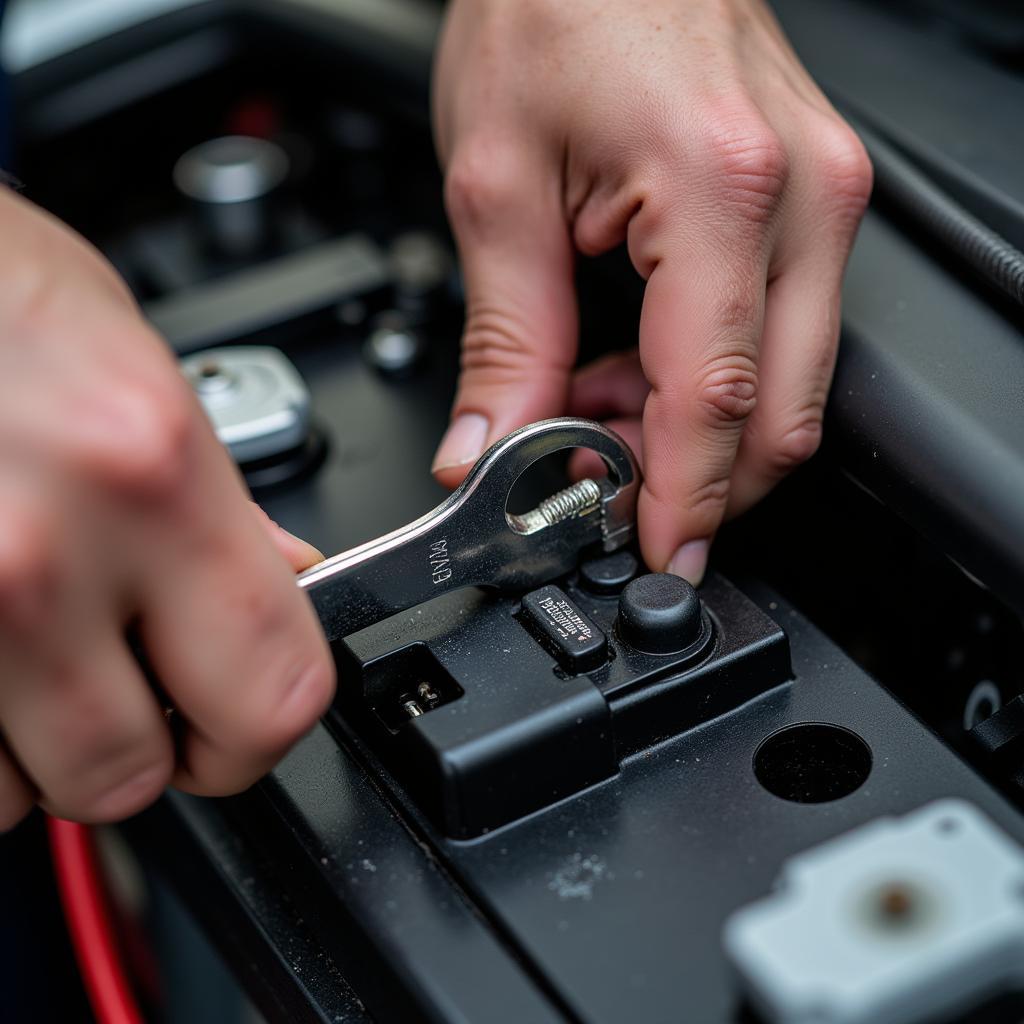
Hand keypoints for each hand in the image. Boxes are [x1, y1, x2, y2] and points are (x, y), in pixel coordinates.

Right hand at [0, 188, 334, 828]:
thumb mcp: (143, 372)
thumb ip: (224, 505)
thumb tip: (284, 584)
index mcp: (155, 472)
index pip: (274, 693)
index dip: (260, 731)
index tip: (239, 724)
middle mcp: (41, 550)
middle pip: (129, 774)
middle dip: (139, 749)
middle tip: (124, 687)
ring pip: (14, 792)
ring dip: (31, 744)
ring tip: (26, 644)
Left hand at [431, 0, 871, 581]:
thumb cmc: (548, 5)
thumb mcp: (495, 185)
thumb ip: (506, 341)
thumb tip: (489, 447)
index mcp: (719, 191)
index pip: (712, 401)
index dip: (680, 499)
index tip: (650, 552)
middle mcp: (800, 197)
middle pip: (781, 415)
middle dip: (697, 481)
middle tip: (604, 486)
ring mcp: (822, 196)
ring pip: (793, 384)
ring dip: (700, 432)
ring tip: (598, 407)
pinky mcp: (811, 199)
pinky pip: (786, 333)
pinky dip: (713, 379)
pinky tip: (640, 364)